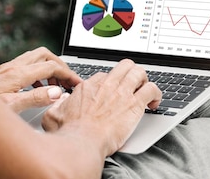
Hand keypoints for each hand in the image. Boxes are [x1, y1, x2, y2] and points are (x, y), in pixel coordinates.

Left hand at [0, 47, 81, 112]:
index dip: (68, 74)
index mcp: (19, 74)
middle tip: (68, 79)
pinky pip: (27, 66)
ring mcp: (8, 68)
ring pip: (36, 58)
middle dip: (60, 65)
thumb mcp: (11, 107)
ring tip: (56, 85)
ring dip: (49, 68)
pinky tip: (38, 88)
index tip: (77, 84)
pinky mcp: (3, 73)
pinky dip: (38, 74)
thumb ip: (36, 98)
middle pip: (45, 54)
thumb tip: (58, 93)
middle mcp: (14, 67)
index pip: (52, 67)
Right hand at [42, 59, 161, 156]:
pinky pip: (152, 89)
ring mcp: (122, 93)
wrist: (82, 143)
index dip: (112, 84)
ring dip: (145, 80)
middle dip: (131, 73)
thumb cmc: (69, 134)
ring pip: (140, 72)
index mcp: (89, 86)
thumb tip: (60, 102)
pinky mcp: (135, 104)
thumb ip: (57, 105)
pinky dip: (157, 94)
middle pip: (125, 66)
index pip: (106, 75)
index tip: (114, 93)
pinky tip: (154, 103)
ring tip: (146, 91)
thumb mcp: (52, 115)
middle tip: (134, 85)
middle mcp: (107, 85)